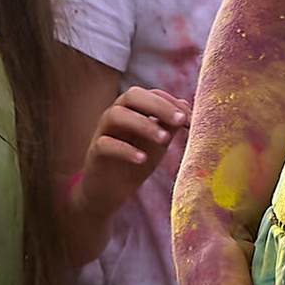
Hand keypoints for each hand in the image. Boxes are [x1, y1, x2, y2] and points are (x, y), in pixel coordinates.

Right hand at [77, 86, 188, 214]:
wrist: (112, 190)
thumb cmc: (138, 160)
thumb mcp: (159, 142)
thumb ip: (170, 124)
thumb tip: (186, 106)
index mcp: (134, 108)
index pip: (151, 93)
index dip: (171, 102)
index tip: (190, 118)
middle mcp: (117, 113)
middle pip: (132, 95)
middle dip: (158, 105)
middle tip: (179, 120)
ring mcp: (103, 131)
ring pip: (116, 114)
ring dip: (143, 124)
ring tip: (164, 139)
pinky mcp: (95, 151)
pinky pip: (106, 144)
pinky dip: (125, 149)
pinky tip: (142, 159)